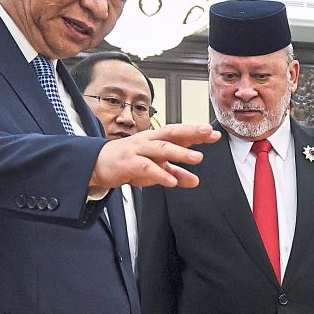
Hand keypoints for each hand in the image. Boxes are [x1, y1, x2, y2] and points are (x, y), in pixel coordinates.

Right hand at [89, 124, 218, 190]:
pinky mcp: (128, 163)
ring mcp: (138, 150)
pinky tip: (173, 181)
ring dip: (180, 152)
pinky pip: (146, 167)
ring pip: (161, 148)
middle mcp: (149, 140)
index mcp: (156, 139)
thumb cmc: (129, 162)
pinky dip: (160, 174)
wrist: (97, 164)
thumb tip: (196, 181)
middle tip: (208, 133)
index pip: (179, 132)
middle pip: (172, 132)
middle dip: (191, 132)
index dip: (196, 132)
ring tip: (197, 157)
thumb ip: (175, 173)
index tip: (215, 133)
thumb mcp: (155, 168)